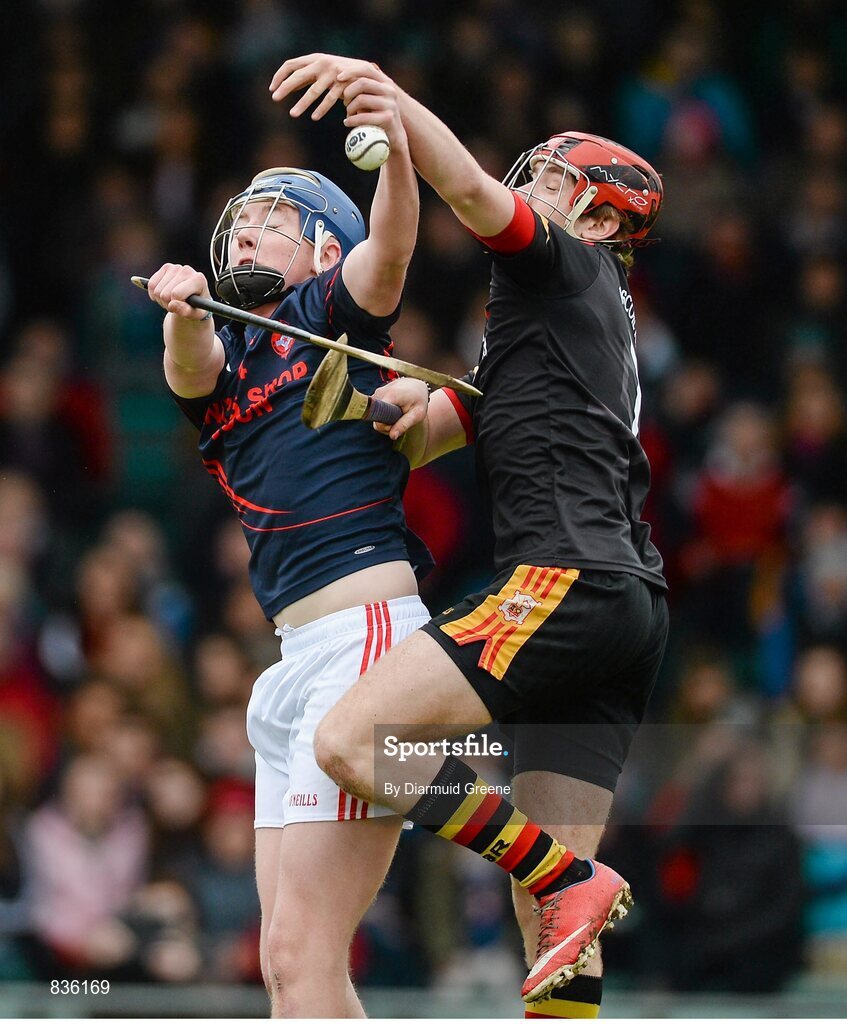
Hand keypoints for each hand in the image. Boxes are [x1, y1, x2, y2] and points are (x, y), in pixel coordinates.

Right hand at [147, 264, 211, 320]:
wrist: (194, 300)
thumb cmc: (196, 308)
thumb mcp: (195, 314)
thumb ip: (186, 311)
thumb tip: (172, 305)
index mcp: (198, 280)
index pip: (176, 294)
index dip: (176, 305)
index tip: (184, 306)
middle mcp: (187, 270)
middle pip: (165, 294)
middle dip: (168, 304)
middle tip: (178, 305)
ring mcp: (175, 267)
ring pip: (157, 291)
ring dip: (162, 301)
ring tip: (173, 300)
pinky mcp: (166, 267)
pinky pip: (151, 285)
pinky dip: (154, 294)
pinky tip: (164, 295)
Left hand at [269, 53, 390, 122]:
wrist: (372, 76)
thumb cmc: (346, 78)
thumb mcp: (325, 74)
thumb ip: (310, 77)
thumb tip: (288, 84)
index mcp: (316, 59)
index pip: (291, 64)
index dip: (280, 76)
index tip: (271, 88)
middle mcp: (323, 63)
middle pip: (299, 74)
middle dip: (285, 87)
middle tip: (275, 99)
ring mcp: (334, 73)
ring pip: (314, 89)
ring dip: (302, 102)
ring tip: (293, 114)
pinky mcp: (344, 85)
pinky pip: (330, 98)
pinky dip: (321, 108)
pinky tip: (314, 117)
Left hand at [339, 72, 404, 148]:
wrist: (394, 136)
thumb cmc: (378, 115)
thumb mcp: (372, 98)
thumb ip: (362, 88)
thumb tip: (340, 78)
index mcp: (386, 82)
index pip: (367, 69)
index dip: (351, 71)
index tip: (338, 78)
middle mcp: (390, 90)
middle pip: (362, 83)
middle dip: (348, 92)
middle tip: (344, 102)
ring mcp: (390, 104)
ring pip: (361, 99)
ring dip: (350, 108)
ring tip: (348, 114)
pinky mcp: (388, 118)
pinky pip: (363, 117)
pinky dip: (352, 120)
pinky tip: (347, 122)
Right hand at [370, 378, 428, 440]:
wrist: (417, 385)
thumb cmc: (419, 400)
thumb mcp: (417, 414)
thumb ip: (404, 425)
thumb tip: (392, 436)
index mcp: (390, 396)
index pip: (378, 420)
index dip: (387, 427)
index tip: (399, 424)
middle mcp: (380, 393)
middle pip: (376, 419)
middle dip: (387, 424)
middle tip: (401, 420)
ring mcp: (376, 393)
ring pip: (375, 416)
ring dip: (386, 420)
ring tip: (398, 414)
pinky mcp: (375, 395)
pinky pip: (376, 411)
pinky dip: (384, 414)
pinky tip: (393, 411)